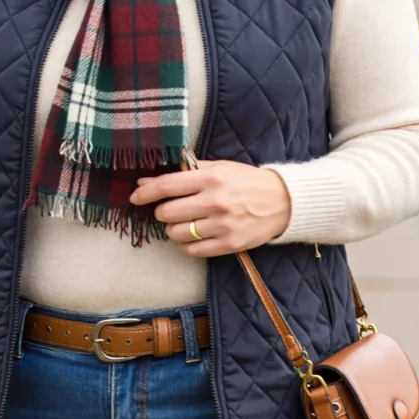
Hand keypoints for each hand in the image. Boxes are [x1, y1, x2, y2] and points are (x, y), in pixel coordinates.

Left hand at [129, 159, 290, 255]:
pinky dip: (188, 244)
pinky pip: (193, 250)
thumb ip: (184, 173)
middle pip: (167, 213)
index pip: (166, 186)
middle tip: (170, 210)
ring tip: (185, 223)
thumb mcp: (219, 168)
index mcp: (211, 178)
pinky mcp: (229, 244)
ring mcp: (222, 225)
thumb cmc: (246, 181)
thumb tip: (146, 181)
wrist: (283, 201)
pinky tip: (196, 235)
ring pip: (176, 234)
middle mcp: (215, 202)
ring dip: (174, 230)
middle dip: (162, 212)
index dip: (145, 192)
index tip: (135, 197)